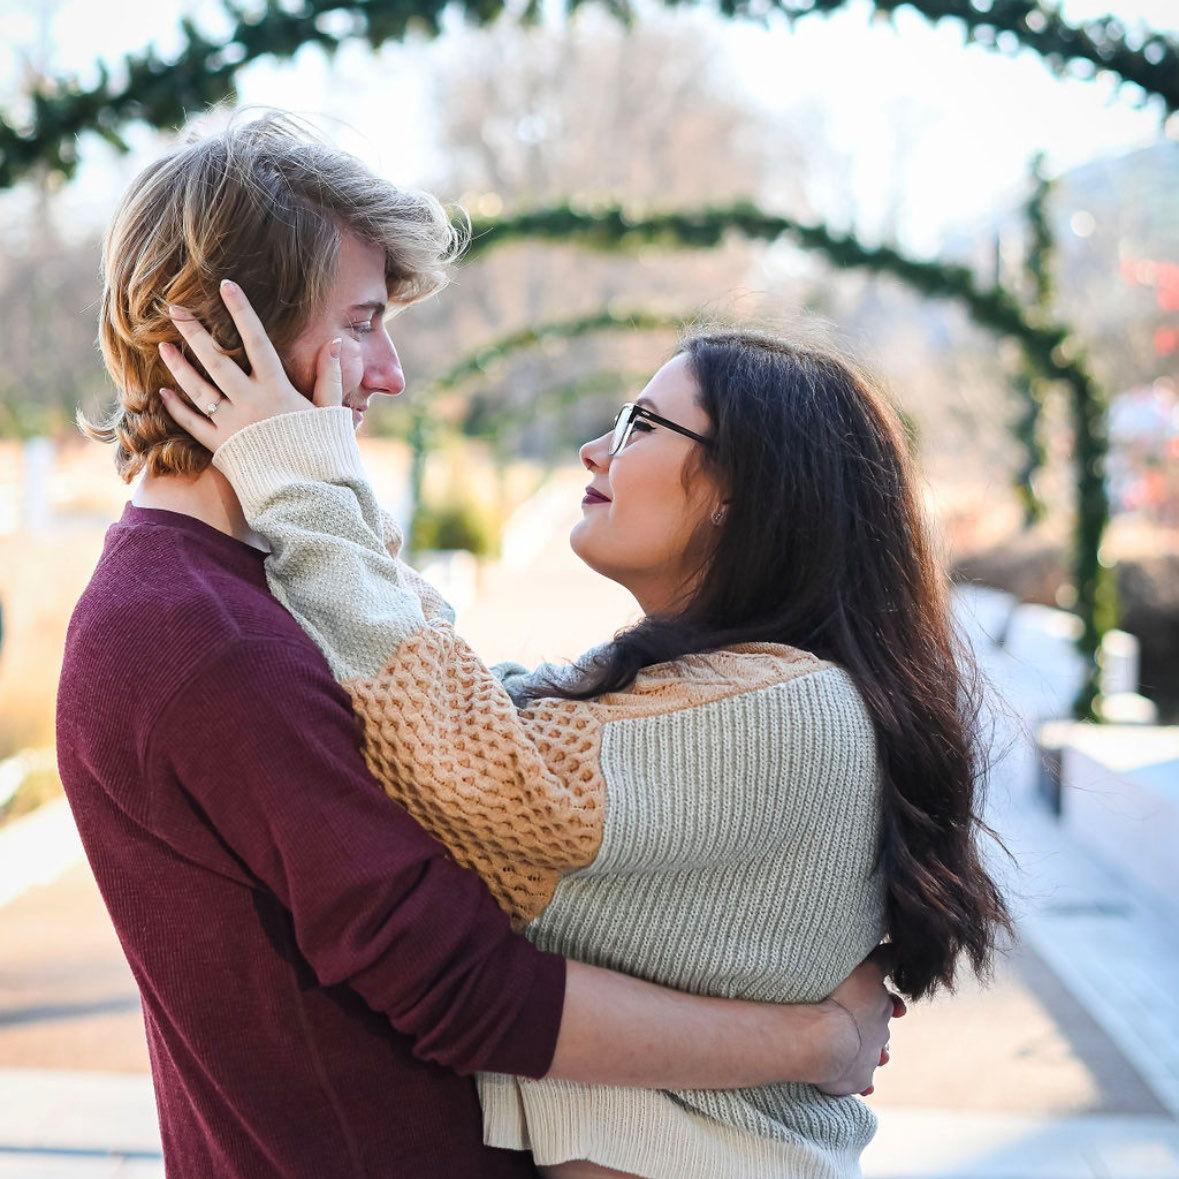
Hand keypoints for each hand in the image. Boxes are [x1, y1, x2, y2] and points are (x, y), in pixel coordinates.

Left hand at [157, 279, 343, 450]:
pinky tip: (163, 393)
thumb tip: (335, 345)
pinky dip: (177, 409)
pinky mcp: (221, 447)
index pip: (257, 341)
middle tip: (174, 308)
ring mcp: (231, 424)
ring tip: (163, 345)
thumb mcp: (331, 412)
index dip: (242, 311)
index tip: (226, 285)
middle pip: (217, 360)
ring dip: (179, 366)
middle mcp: (249, 402)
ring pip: (198, 389)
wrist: (307, 494)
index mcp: (277, 389)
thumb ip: (330, 378)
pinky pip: (193, 424)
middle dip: (194, 331)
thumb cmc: (323, 452)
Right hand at [813, 945, 905, 1097]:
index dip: (890, 1004)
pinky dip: (859, 1080)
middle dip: (873, 1028)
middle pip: (882, 1031)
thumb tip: (900, 946)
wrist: (823, 1040)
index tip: (895, 1007)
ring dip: (867, 1053)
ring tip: (853, 1051)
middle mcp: (881, 1033)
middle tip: (856, 1023)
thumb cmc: (838, 998)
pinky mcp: (859, 1079)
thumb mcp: (862, 969)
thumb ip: (883, 958)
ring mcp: (871, 1058)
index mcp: (880, 1004)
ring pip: (874, 1057)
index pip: (890, 1003)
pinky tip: (858, 1082)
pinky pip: (861, 1081)